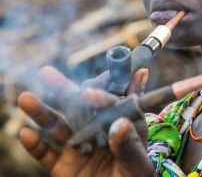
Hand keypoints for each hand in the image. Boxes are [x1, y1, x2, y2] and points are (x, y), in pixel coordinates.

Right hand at [18, 66, 153, 176]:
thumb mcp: (138, 163)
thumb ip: (130, 144)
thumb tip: (121, 122)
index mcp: (119, 124)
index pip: (109, 104)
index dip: (99, 97)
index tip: (88, 94)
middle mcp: (96, 131)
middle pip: (78, 107)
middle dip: (63, 89)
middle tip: (46, 72)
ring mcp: (77, 147)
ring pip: (57, 127)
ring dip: (41, 112)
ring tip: (26, 98)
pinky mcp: (62, 166)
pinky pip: (46, 154)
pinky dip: (35, 145)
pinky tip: (27, 134)